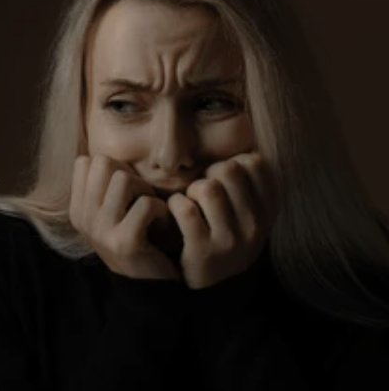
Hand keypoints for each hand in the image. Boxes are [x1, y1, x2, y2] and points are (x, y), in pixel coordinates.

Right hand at [69, 155, 179, 280]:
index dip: (110, 168)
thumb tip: (102, 157)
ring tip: (150, 208)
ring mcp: (102, 231)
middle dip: (127, 173)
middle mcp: (83, 219)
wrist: (147, 287)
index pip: (85, 162)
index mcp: (76, 210)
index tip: (124, 190)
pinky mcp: (125, 241)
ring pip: (123, 179)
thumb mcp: (107, 216)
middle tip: (140, 195)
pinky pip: (146, 204)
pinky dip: (160, 209)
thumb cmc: (133, 240)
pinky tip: (162, 222)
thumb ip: (101, 189)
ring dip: (144, 189)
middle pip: (103, 164)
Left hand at [167, 152, 278, 288]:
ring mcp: (230, 240)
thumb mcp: (249, 217)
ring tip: (190, 203)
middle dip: (209, 174)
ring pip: (207, 188)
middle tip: (201, 191)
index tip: (225, 181)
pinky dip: (175, 205)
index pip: (256, 164)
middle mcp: (255, 226)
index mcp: (268, 213)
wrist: (214, 292)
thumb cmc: (226, 240)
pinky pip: (185, 208)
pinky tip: (175, 214)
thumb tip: (248, 151)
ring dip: (191, 190)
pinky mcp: (203, 251)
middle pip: (229, 170)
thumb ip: (250, 187)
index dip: (234, 163)